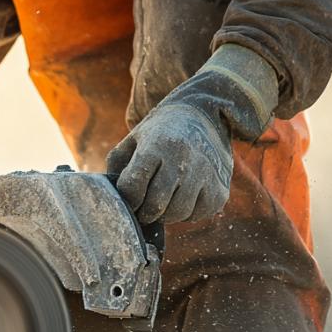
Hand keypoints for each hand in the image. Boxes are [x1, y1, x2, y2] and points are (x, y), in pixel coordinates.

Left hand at [105, 102, 232, 225]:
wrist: (203, 116)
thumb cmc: (160, 133)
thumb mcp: (134, 139)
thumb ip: (116, 165)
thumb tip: (110, 196)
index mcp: (156, 146)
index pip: (132, 188)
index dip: (127, 199)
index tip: (130, 197)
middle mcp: (183, 159)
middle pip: (155, 205)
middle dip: (144, 212)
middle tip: (143, 208)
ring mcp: (205, 174)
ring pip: (177, 214)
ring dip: (165, 215)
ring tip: (163, 203)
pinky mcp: (220, 189)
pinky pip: (197, 215)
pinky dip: (187, 214)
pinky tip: (183, 198)